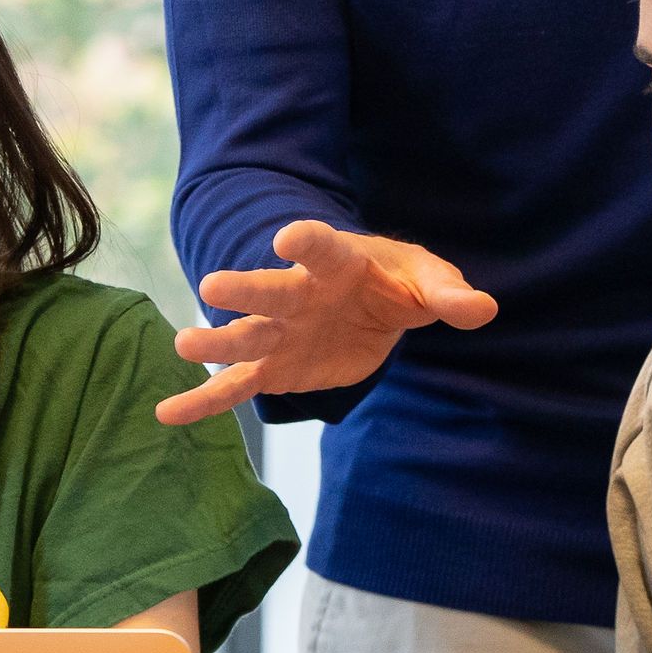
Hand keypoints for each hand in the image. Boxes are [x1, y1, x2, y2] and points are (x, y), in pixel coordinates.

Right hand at [157, 221, 498, 424]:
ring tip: (184, 345)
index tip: (288, 239)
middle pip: (269, 292)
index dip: (306, 241)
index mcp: (337, 263)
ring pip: (245, 337)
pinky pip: (235, 387)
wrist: (372, 307)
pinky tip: (167, 413)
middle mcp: (298, 294)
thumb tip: (484, 308)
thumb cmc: (397, 283)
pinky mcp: (275, 370)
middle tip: (213, 286)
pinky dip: (203, 400)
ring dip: (216, 341)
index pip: (320, 246)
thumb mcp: (429, 282)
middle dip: (245, 289)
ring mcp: (281, 332)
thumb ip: (451, 295)